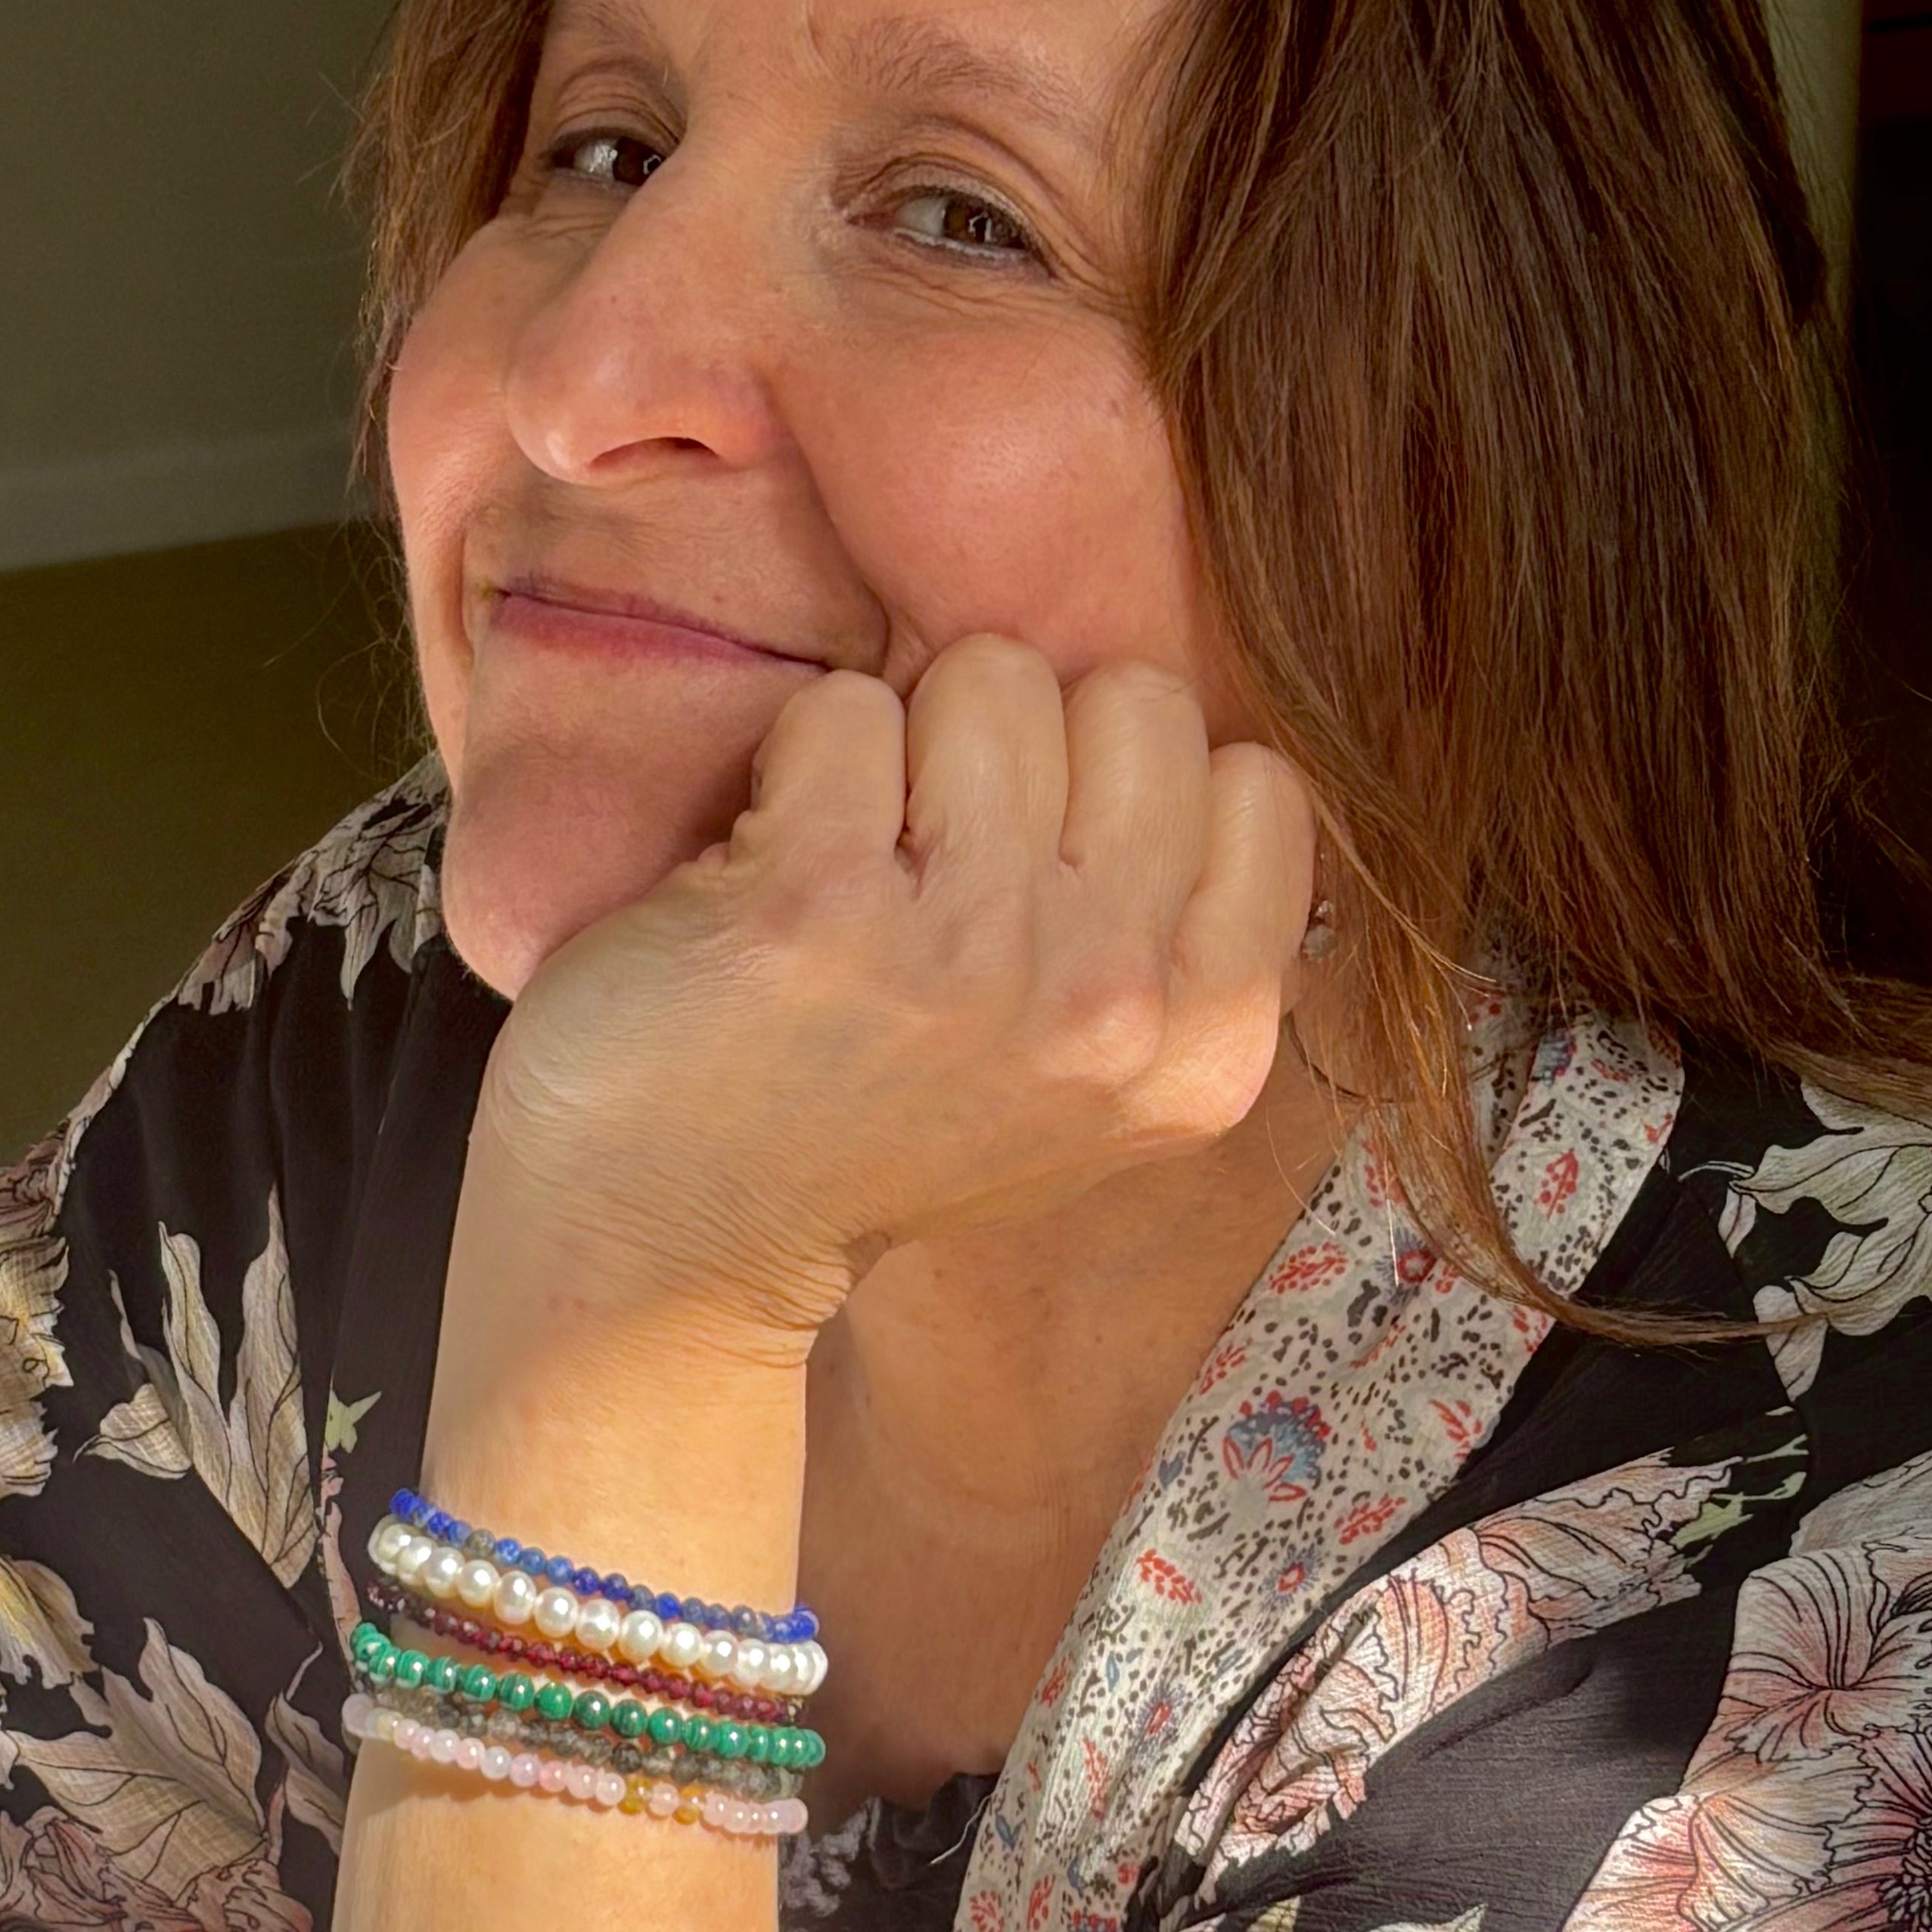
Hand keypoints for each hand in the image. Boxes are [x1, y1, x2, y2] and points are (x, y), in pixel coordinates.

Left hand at [457, 637, 1317, 1354]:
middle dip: (1035, 739)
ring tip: (855, 859)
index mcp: (1202, 1049)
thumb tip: (1201, 753)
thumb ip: (1171, 939)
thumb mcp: (1089, 1080)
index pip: (1259, 783)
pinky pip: (847, 707)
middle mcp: (1109, 1006)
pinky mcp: (816, 903)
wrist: (672, 1252)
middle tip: (942, 849)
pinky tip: (768, 868)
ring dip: (909, 738)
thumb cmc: (871, 1130)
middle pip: (1138, 701)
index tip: (1050, 859)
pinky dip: (794, 757)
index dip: (1137, 781)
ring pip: (995, 679)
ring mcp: (968, 954)